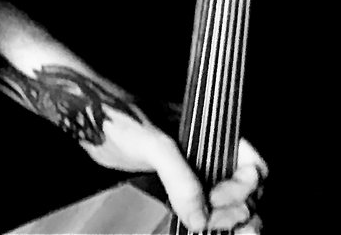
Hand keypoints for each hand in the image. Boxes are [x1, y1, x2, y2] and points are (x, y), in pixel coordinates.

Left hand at [82, 108, 266, 231]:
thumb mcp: (154, 144)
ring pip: (228, 204)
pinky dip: (210, 225)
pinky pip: (203, 209)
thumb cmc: (119, 117)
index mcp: (213, 133)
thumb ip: (180, 179)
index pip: (252, 166)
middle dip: (237, 212)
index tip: (216, 199)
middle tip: (212, 223)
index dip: (243, 188)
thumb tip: (200, 219)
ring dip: (231, 224)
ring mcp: (193, 170)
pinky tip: (205, 233)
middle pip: (246, 192)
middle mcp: (208, 151)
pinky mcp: (175, 186)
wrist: (87, 122)